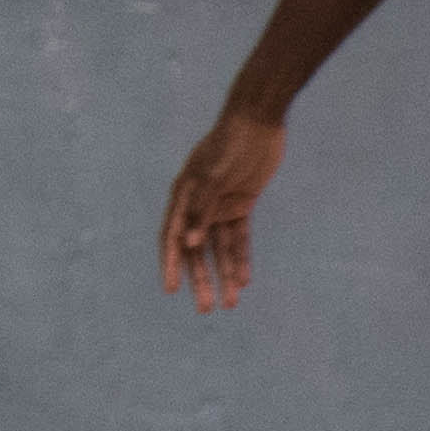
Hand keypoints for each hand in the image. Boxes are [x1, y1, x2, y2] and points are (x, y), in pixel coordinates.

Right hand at [156, 109, 287, 306]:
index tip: (171, 289)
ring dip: (224, 275)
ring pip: (219, 249)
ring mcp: (219, 207)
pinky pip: (239, 238)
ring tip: (230, 303)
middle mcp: (197, 206)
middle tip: (204, 310)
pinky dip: (241, 257)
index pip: (172, 238)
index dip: (170, 264)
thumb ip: (201, 209)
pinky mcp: (241, 205)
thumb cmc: (230, 144)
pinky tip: (244, 279)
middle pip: (195, 250)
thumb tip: (189, 243)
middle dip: (200, 280)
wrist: (258, 121)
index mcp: (183, 197)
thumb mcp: (214, 176)